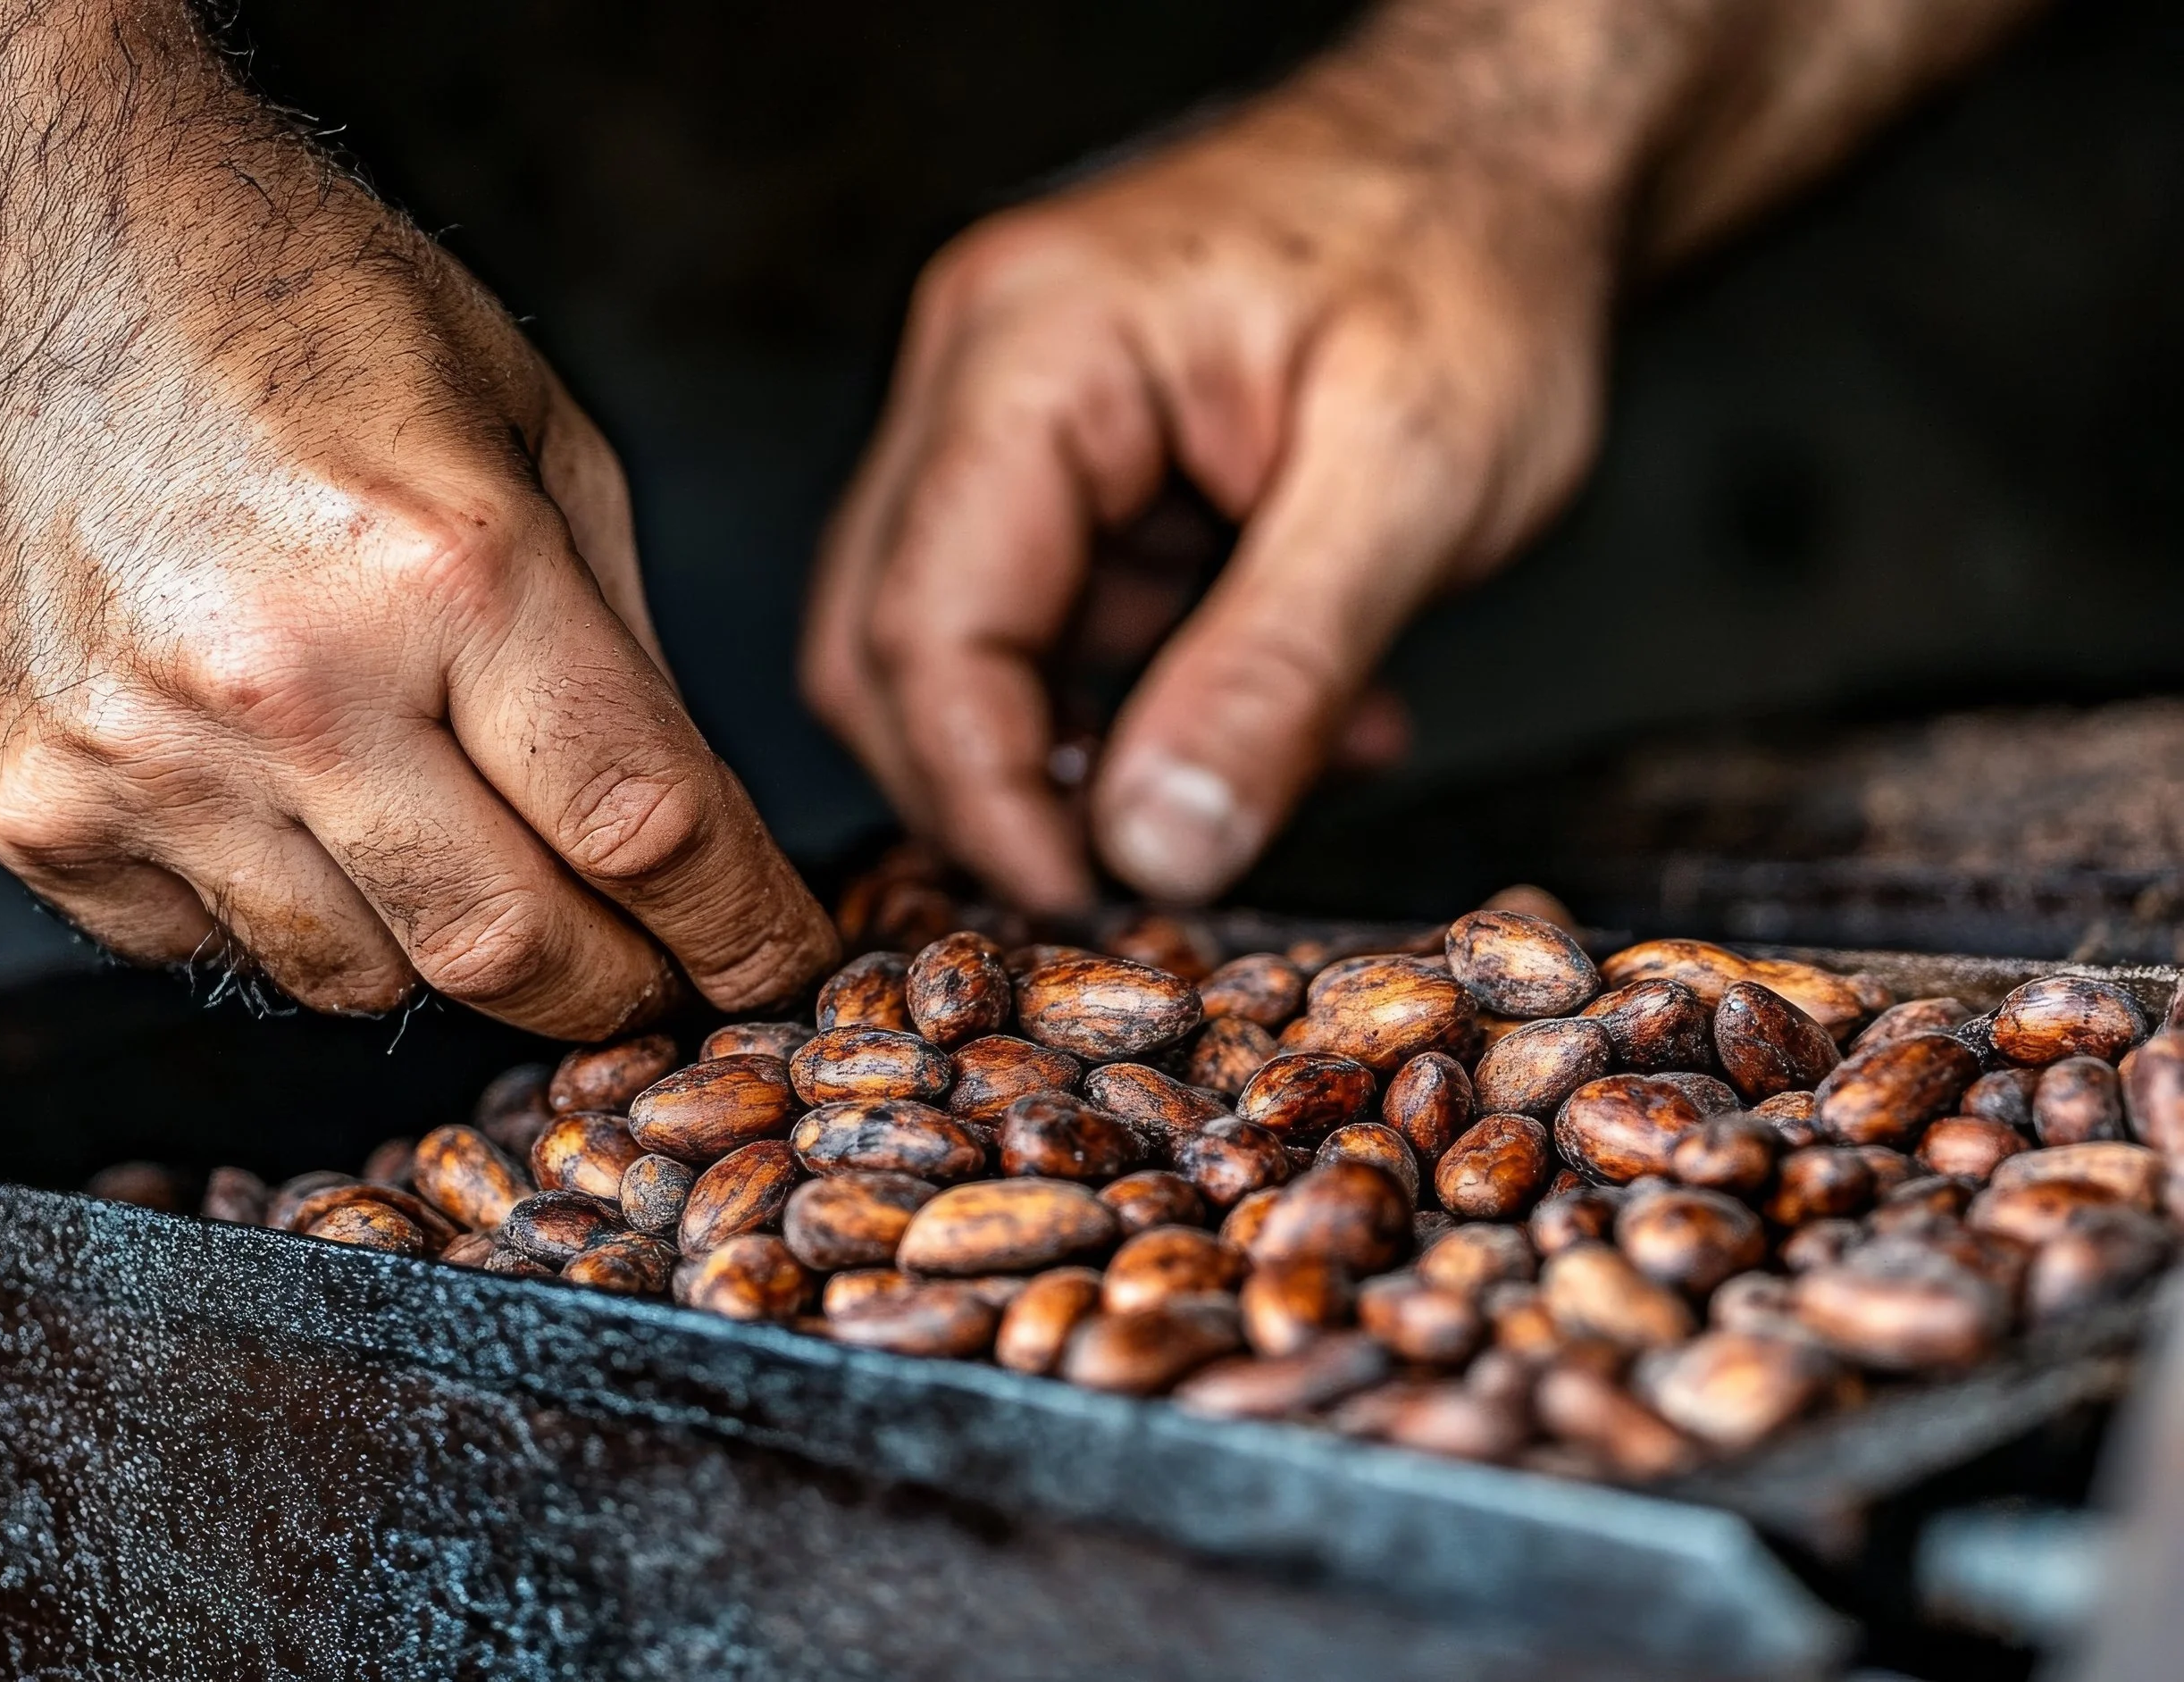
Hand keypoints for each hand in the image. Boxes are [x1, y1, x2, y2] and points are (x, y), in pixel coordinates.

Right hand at [0, 1, 836, 1034]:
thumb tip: (695, 842)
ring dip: (452, 952)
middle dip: (619, 988)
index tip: (779, 964)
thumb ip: (628, 656)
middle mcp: (286, 676)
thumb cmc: (314, 319)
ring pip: (366, 980)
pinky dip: (302, 917)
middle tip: (661, 967)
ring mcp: (141, 751)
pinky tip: (309, 807)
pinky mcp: (29, 799)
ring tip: (466, 845)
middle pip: (511, 948)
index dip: (740, 929)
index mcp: (449, 564)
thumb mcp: (544, 444)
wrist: (55, 245)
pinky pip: (218, 951)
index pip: (643, 826)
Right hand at [805, 0, 2042, 910]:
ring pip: (967, 648)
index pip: (924, 630)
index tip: (1086, 910)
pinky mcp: (1068, 453)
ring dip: (1099, 749)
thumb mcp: (1409, 484)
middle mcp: (980, 371)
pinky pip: (1056, 619)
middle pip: (890, 646)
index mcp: (1032, 354)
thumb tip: (1158, 853)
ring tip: (1282, 755)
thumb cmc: (1476, 264)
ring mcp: (1010, 408)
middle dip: (1007, 788)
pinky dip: (1150, 696)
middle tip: (1152, 870)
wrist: (1510, 150)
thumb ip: (1277, 673)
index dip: (984, 801)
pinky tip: (1288, 702)